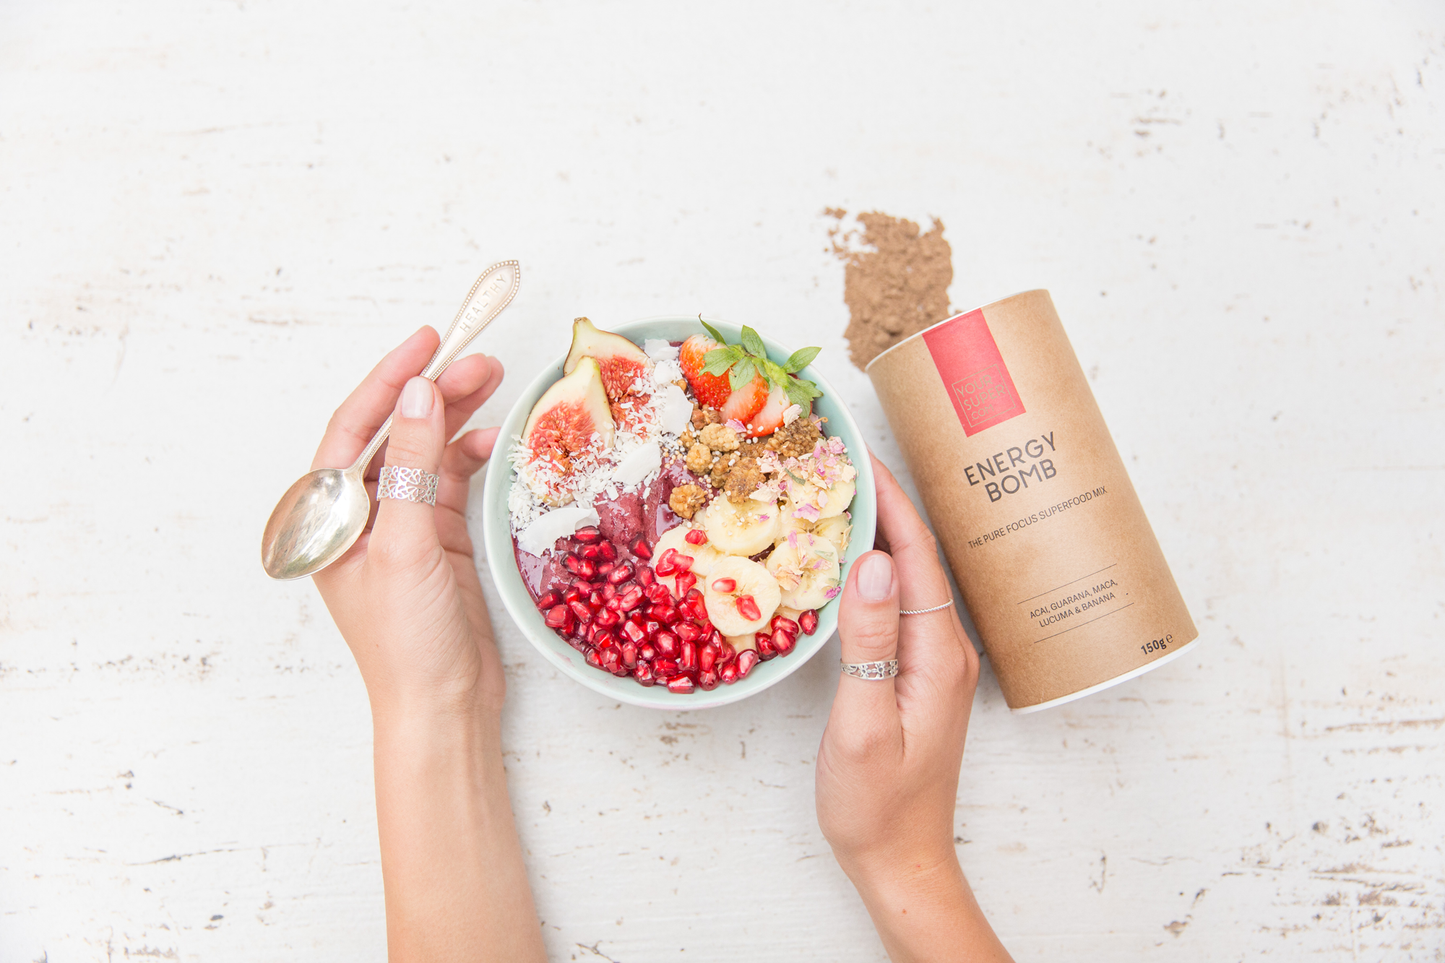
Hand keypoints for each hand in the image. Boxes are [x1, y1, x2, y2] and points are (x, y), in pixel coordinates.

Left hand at [310, 325, 504, 717]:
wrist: (442, 706)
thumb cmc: (406, 641)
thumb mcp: (406, 546)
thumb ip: (410, 465)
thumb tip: (417, 393)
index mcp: (327, 517)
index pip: (353, 428)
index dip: (389, 379)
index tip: (429, 339)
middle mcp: (358, 516)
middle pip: (394, 433)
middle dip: (434, 393)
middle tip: (482, 360)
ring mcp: (399, 527)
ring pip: (426, 452)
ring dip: (458, 417)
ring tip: (496, 383)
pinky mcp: (436, 542)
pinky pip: (451, 481)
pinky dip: (473, 457)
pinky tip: (497, 440)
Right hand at [816, 455, 1010, 961]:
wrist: (900, 862)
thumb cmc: (877, 805)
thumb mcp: (863, 725)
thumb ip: (869, 643)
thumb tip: (871, 562)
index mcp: (938, 653)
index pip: (915, 555)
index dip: (888, 498)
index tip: (854, 451)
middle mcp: (945, 649)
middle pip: (916, 556)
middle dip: (881, 501)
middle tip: (836, 458)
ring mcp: (933, 662)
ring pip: (906, 577)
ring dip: (877, 532)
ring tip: (835, 493)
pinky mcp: (915, 675)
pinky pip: (896, 604)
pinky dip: (871, 570)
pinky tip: (844, 561)